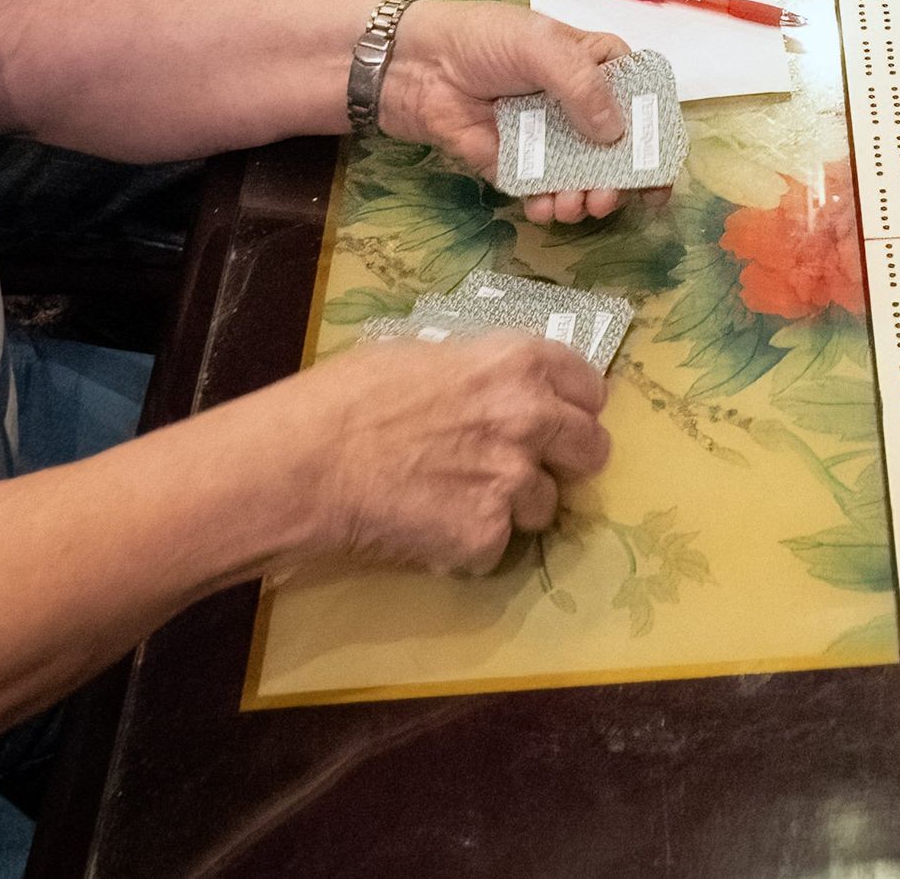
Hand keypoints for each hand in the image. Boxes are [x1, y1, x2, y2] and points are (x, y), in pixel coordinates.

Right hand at [299, 333, 610, 572]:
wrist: (308, 462)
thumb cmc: (352, 395)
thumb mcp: (428, 354)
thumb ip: (482, 371)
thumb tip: (498, 386)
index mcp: (521, 362)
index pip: (590, 386)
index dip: (574, 405)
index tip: (559, 417)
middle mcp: (533, 418)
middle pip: (591, 448)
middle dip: (564, 459)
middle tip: (526, 467)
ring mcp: (514, 481)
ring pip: (546, 505)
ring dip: (514, 506)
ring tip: (457, 498)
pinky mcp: (487, 536)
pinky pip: (497, 546)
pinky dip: (470, 542)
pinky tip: (429, 525)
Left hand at [381, 0, 644, 222]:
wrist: (417, 66)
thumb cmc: (486, 40)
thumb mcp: (542, 46)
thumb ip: (582, 85)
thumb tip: (615, 133)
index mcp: (594, 66)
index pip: (640, 99)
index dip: (656, 132)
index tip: (662, 168)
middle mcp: (578, 105)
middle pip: (617, 148)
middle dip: (621, 178)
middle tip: (609, 196)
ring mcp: (548, 137)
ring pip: (583, 174)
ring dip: (587, 195)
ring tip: (576, 205)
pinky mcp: (516, 165)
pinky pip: (542, 190)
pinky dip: (550, 204)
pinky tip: (546, 207)